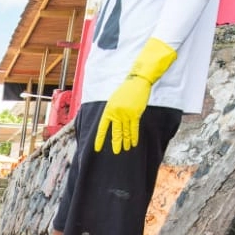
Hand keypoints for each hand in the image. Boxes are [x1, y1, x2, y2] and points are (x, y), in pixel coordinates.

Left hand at [94, 37, 177, 153]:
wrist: (137, 82)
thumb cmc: (125, 91)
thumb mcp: (114, 100)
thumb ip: (112, 112)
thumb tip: (111, 125)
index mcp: (108, 110)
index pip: (102, 128)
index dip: (100, 139)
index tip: (97, 148)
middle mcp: (116, 113)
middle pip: (115, 132)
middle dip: (116, 143)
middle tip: (116, 152)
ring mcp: (126, 114)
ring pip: (126, 132)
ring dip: (126, 141)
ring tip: (126, 149)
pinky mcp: (135, 114)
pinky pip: (134, 129)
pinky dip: (134, 137)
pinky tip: (134, 143)